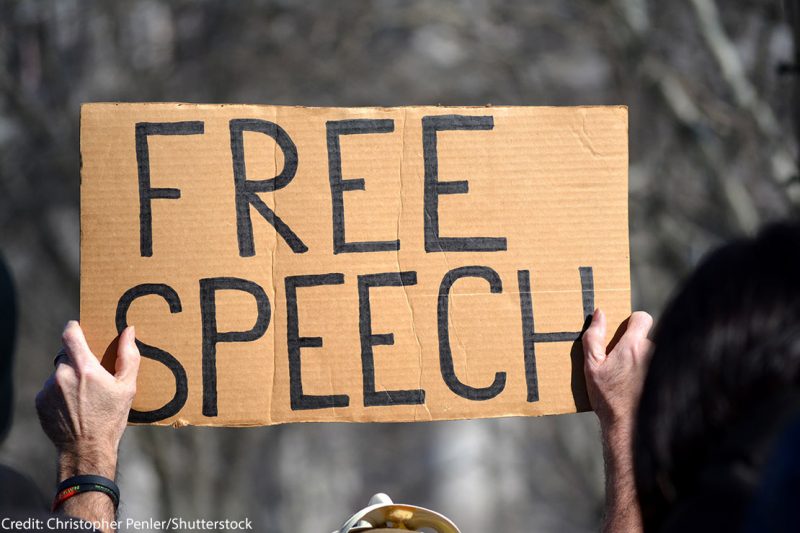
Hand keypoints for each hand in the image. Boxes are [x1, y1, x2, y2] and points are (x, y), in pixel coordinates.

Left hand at [35, 321, 139, 480]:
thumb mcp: (127, 388)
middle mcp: (63, 375)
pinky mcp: (40, 401)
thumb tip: (129, 331)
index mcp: (85, 368)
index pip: (70, 334)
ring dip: (68, 378)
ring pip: (59, 373)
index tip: (79, 329)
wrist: (86, 450)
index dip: (74, 328)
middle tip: (91, 375)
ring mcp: (48, 389)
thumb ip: (129, 356)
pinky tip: (73, 407)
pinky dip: (59, 393)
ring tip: (83, 397)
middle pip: (67, 355)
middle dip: (77, 360)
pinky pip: (50, 389)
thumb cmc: (111, 418)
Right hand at [582, 309, 652, 532]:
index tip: (626, 333)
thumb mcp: (592, 366)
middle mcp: (653, 353)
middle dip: (638, 346)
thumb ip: (594, 337)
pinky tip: (644, 387)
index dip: (634, 322)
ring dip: (647, 361)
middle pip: (649, 337)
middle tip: (625, 364)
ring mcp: (665, 366)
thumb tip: (600, 314)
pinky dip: (656, 373)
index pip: (642, 317)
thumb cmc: (607, 397)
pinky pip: (665, 367)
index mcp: (633, 346)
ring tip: (634, 380)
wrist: (629, 427)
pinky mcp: (673, 378)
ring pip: (656, 354)